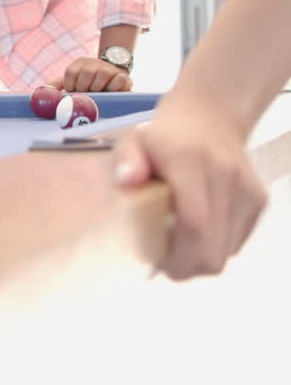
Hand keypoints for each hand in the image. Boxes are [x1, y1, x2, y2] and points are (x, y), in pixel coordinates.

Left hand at [48, 57, 131, 91]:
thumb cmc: (87, 83)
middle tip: (87, 93)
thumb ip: (56, 85)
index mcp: (80, 63)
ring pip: (102, 75)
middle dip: (84, 87)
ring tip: (98, 92)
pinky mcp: (123, 76)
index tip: (74, 91)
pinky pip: (118, 80)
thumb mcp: (71, 82)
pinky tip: (110, 92)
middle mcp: (94, 63)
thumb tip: (40, 90)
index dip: (71, 85)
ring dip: (98, 88)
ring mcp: (109, 69)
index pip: (70, 72)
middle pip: (86, 73)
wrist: (112, 80)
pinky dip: (113, 88)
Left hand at [111, 95, 267, 279]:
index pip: (193, 224)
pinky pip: (236, 241)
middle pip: (213, 248)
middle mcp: (225, 177)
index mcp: (190, 164)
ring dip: (201, 257)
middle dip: (187, 267)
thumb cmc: (163, 136)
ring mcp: (247, 190)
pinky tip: (196, 231)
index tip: (157, 266)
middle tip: (164, 263)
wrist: (210, 116)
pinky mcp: (258, 200)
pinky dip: (215, 246)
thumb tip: (127, 181)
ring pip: (226, 251)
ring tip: (177, 243)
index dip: (178, 257)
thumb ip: (126, 159)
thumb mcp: (133, 140)